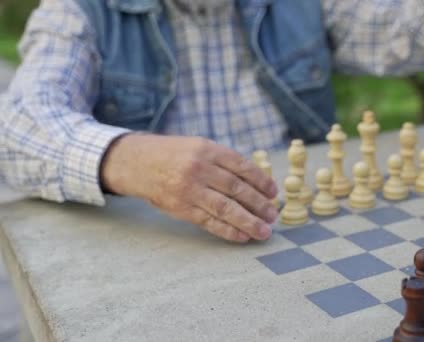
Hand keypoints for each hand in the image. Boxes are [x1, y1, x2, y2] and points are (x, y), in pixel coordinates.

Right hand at [100, 133, 278, 242]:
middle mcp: (199, 169)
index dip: (261, 181)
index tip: (273, 192)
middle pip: (237, 189)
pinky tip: (242, 236)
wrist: (136, 163)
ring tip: (263, 231)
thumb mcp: (198, 147)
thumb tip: (256, 182)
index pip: (242, 166)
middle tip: (273, 215)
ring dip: (248, 222)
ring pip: (225, 208)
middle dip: (259, 204)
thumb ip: (223, 162)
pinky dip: (228, 230)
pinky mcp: (181, 208)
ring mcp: (189, 190)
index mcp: (207, 150)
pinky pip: (209, 222)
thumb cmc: (174, 155)